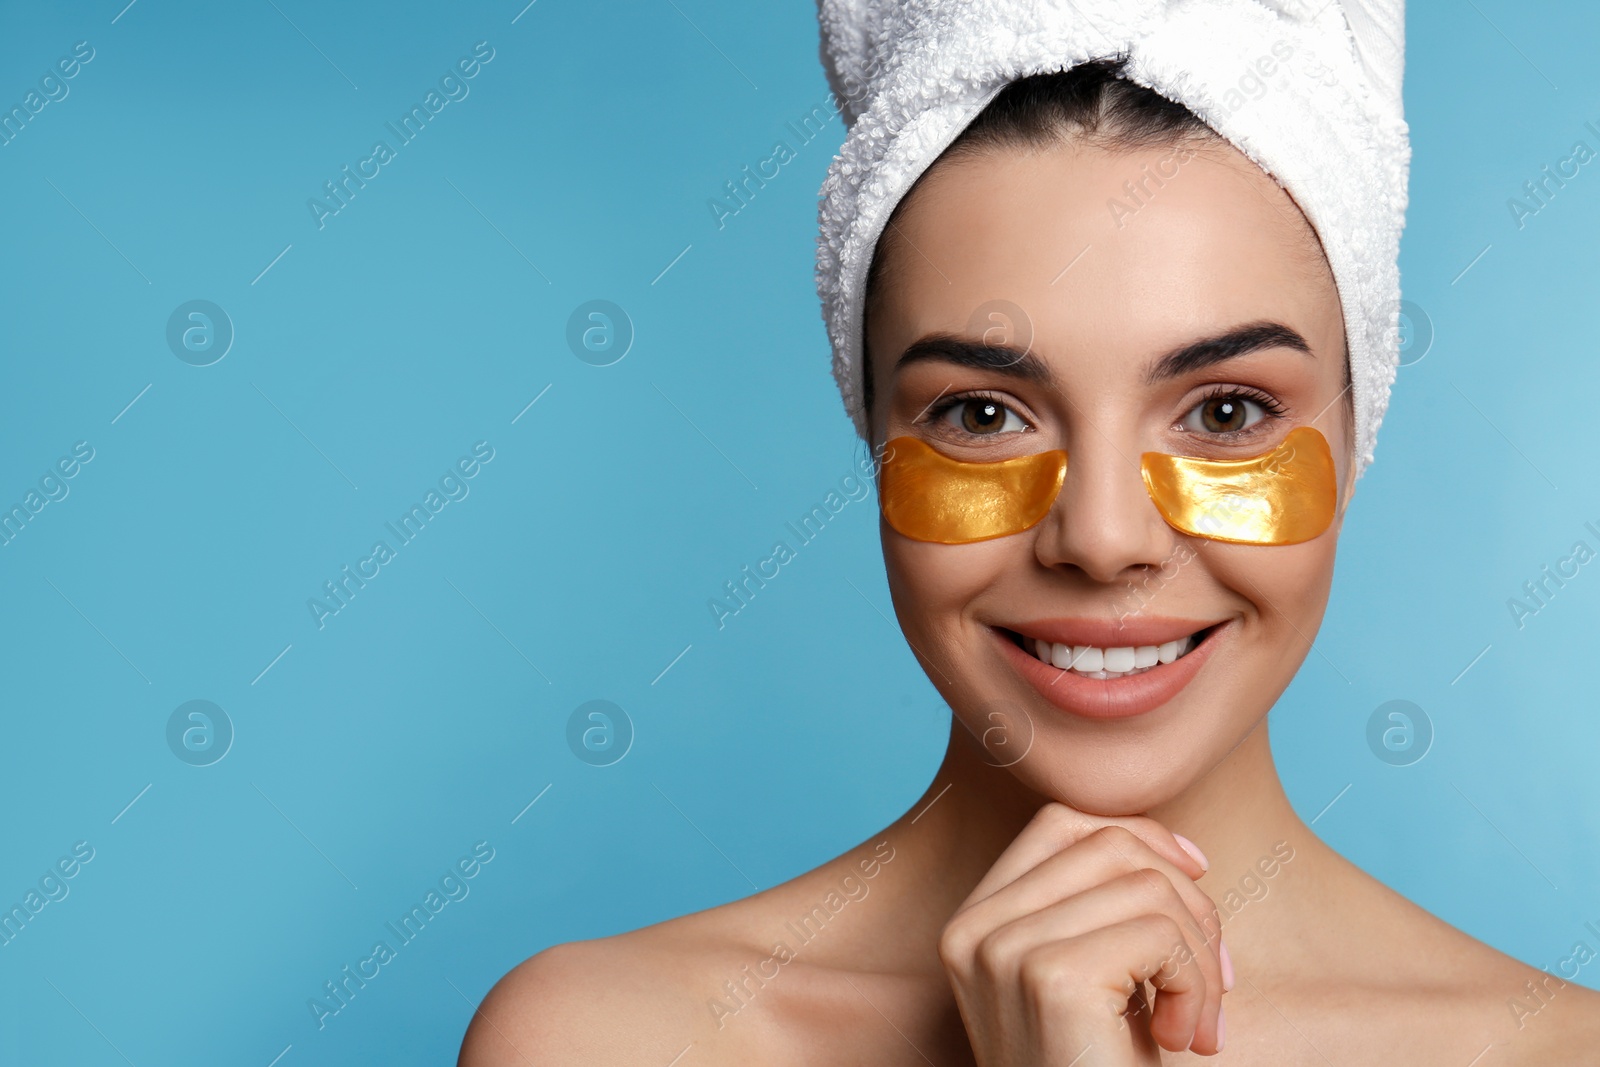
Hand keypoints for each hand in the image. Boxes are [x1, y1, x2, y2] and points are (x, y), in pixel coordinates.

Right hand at [939, 803, 1228, 1064]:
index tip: (1198, 878)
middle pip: (1110, 845)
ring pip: (1146, 887)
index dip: (1140, 836)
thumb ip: (1104, 913)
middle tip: (1213, 984)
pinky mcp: (1050, 979)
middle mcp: (973, 930)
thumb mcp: (1093, 986)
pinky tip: (1184, 1042)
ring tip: (1197, 1026)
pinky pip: (1160, 934)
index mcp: (971, 926)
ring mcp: (1003, 951)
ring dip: (1201, 958)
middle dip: (1188, 903)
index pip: (1060, 823)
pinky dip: (1198, 987)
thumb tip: (1179, 850)